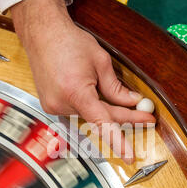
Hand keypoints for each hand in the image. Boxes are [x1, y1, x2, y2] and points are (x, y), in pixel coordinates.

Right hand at [10, 0, 155, 162]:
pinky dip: (90, 106)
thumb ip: (117, 88)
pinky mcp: (50, 106)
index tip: (129, 154)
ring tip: (118, 99)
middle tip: (144, 117)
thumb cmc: (68, 41)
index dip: (118, 141)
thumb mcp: (100, 62)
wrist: (42, 33)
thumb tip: (133, 103)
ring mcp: (53, 107)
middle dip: (124, 118)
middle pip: (99, 119)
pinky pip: (77, 112)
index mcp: (76, 92)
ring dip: (105, 110)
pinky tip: (94, 96)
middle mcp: (61, 103)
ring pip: (88, 116)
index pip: (102, 123)